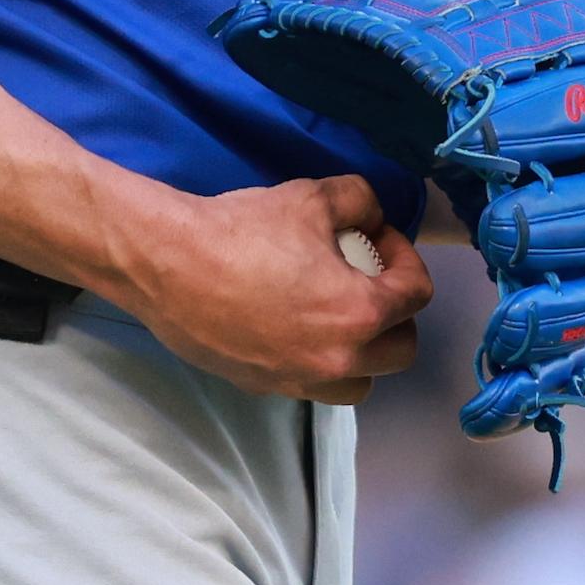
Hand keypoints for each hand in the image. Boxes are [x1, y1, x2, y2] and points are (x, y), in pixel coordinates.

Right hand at [109, 175, 434, 403]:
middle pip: (400, 351)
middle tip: (372, 282)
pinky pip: (313, 385)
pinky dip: (319, 362)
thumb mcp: (312, 197)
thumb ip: (360, 201)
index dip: (407, 259)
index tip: (381, 239)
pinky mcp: (264, 387)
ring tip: (340, 317)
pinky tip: (296, 327)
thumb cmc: (243, 230)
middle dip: (397, 314)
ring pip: (360, 383)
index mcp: (360, 314)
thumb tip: (372, 216)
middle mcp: (338, 360)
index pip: (416, 295)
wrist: (168, 265)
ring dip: (364, 352)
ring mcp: (300, 380)